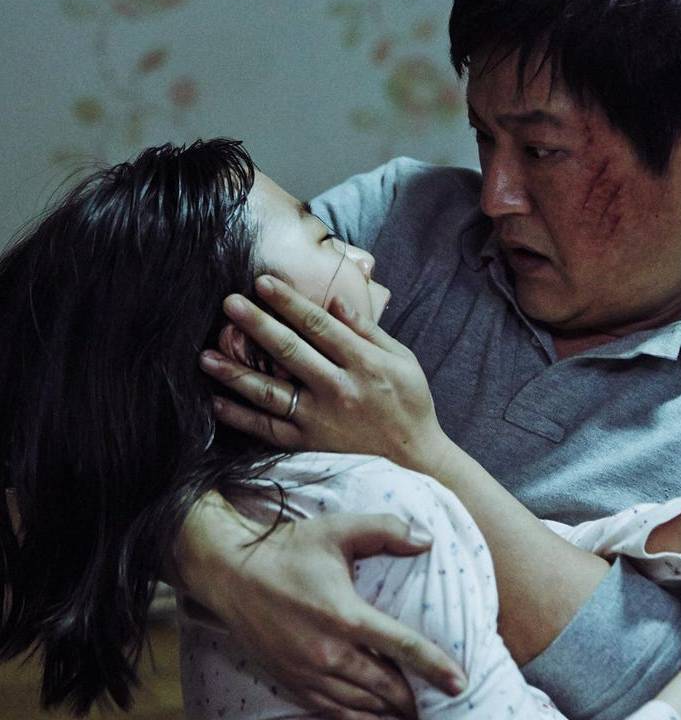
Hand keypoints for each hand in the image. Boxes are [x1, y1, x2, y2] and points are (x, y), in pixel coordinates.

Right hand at [174, 492, 466, 718]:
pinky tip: (369, 716)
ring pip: (360, 706)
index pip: (402, 647)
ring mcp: (308, 672)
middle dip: (413, 699)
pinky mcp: (291, 681)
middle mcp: (329, 652)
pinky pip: (331, 712)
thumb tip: (425, 540)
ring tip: (409, 713)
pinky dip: (356, 718)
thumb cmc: (288, 549)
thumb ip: (385, 530)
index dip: (435, 666)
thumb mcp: (337, 529)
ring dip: (388, 712)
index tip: (459, 682)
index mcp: (345, 615)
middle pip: (385, 688)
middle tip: (436, 701)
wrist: (231, 572)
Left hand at [200, 276, 444, 469]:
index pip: (318, 325)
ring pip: (270, 392)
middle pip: (289, 351)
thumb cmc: (410, 403)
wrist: (414, 459)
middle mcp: (338, 389)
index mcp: (363, 363)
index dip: (289, 302)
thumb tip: (335, 302)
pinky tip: (216, 401)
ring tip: (205, 356)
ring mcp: (320, 419)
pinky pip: (268, 430)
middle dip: (256, 324)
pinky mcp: (309, 445)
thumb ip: (368, 331)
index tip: (263, 283)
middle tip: (229, 304)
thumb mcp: (403, 359)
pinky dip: (241, 417)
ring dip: (235, 372)